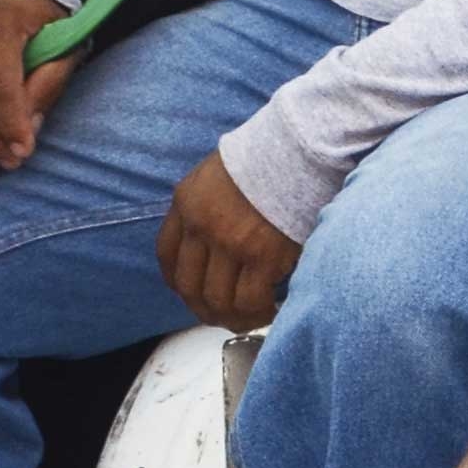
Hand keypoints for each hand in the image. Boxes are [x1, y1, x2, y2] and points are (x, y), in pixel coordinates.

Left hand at [157, 148, 301, 328]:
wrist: (300, 148)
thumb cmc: (267, 158)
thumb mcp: (217, 174)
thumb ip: (206, 205)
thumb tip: (212, 245)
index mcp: (187, 202)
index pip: (167, 255)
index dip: (178, 283)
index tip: (192, 294)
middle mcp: (202, 226)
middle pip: (190, 286)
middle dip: (204, 309)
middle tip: (223, 316)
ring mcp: (231, 243)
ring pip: (219, 299)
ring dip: (232, 317)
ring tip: (249, 319)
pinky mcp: (263, 256)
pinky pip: (251, 300)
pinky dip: (258, 313)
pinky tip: (270, 311)